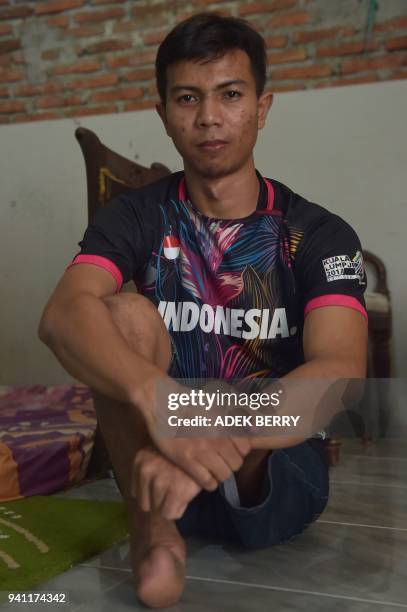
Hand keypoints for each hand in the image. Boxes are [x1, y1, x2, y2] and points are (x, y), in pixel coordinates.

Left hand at [131, 446, 200, 519]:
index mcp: (140, 461)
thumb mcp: (160, 454)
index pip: (136, 493)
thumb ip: (150, 468)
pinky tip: (185, 495)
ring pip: (158, 510)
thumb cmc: (183, 452)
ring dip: (169, 504)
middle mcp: (146, 470)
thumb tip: (146, 493)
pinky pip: (170, 514)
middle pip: (145, 504)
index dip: (150, 493)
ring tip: (180, 489)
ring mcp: (159, 481)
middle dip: (158, 500)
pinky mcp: (175, 491)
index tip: (162, 487)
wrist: (205, 449)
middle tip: (172, 490)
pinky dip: (178, 509)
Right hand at [133, 376, 251, 490]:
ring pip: (224, 475)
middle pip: (236, 464)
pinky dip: (208, 482)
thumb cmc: (188, 401)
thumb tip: (255, 426)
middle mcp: (217, 438)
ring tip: (213, 469)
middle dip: (230, 464)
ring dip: (220, 474)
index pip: (245, 449)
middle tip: (221, 460)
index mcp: (225, 423)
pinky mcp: (187, 460)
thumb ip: (237, 412)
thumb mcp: (216, 401)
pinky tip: (203, 475)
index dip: (239, 452)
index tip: (231, 450)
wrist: (163, 404)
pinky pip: (207, 482)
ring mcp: (202, 450)